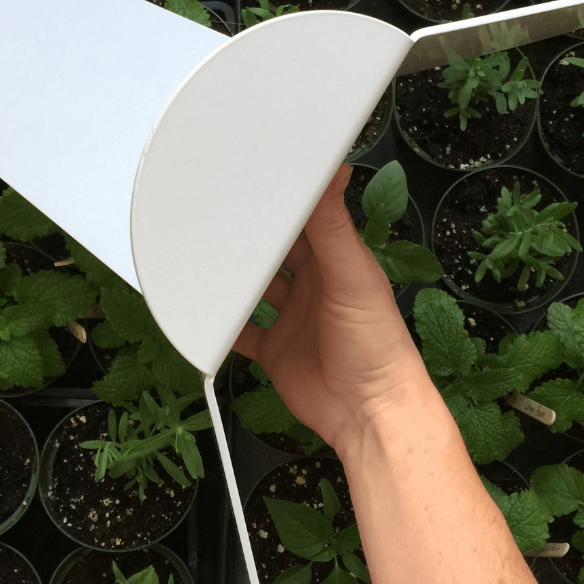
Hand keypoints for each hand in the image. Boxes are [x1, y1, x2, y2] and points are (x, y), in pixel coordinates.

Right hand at [234, 164, 427, 453]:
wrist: (367, 413)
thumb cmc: (378, 345)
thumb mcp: (353, 276)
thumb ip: (334, 227)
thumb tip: (335, 170)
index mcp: (337, 261)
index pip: (306, 219)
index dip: (284, 201)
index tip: (257, 181)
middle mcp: (315, 286)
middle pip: (276, 252)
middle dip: (253, 238)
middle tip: (222, 217)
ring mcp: (293, 318)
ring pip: (257, 289)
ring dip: (236, 278)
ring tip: (208, 258)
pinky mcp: (275, 349)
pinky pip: (242, 331)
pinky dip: (223, 324)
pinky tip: (206, 314)